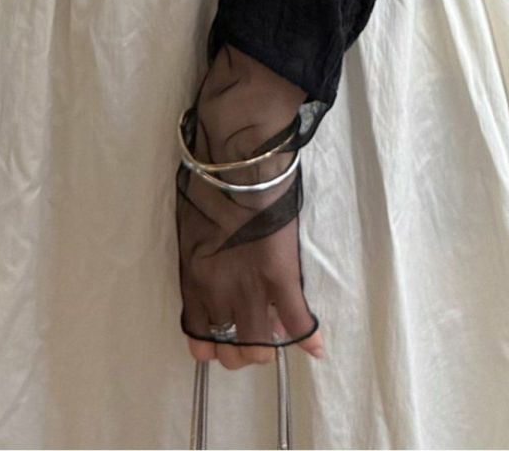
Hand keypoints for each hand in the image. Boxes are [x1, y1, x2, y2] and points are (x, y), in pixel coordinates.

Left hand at [175, 45, 325, 369]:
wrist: (235, 156)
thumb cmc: (209, 179)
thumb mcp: (191, 226)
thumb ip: (200, 255)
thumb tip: (214, 268)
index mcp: (192, 278)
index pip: (198, 338)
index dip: (213, 347)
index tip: (223, 341)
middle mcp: (216, 292)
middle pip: (229, 352)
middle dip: (241, 352)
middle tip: (254, 336)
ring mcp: (248, 286)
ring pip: (259, 346)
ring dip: (269, 346)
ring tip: (278, 334)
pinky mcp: (279, 274)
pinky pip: (296, 319)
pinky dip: (308, 336)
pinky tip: (316, 347)